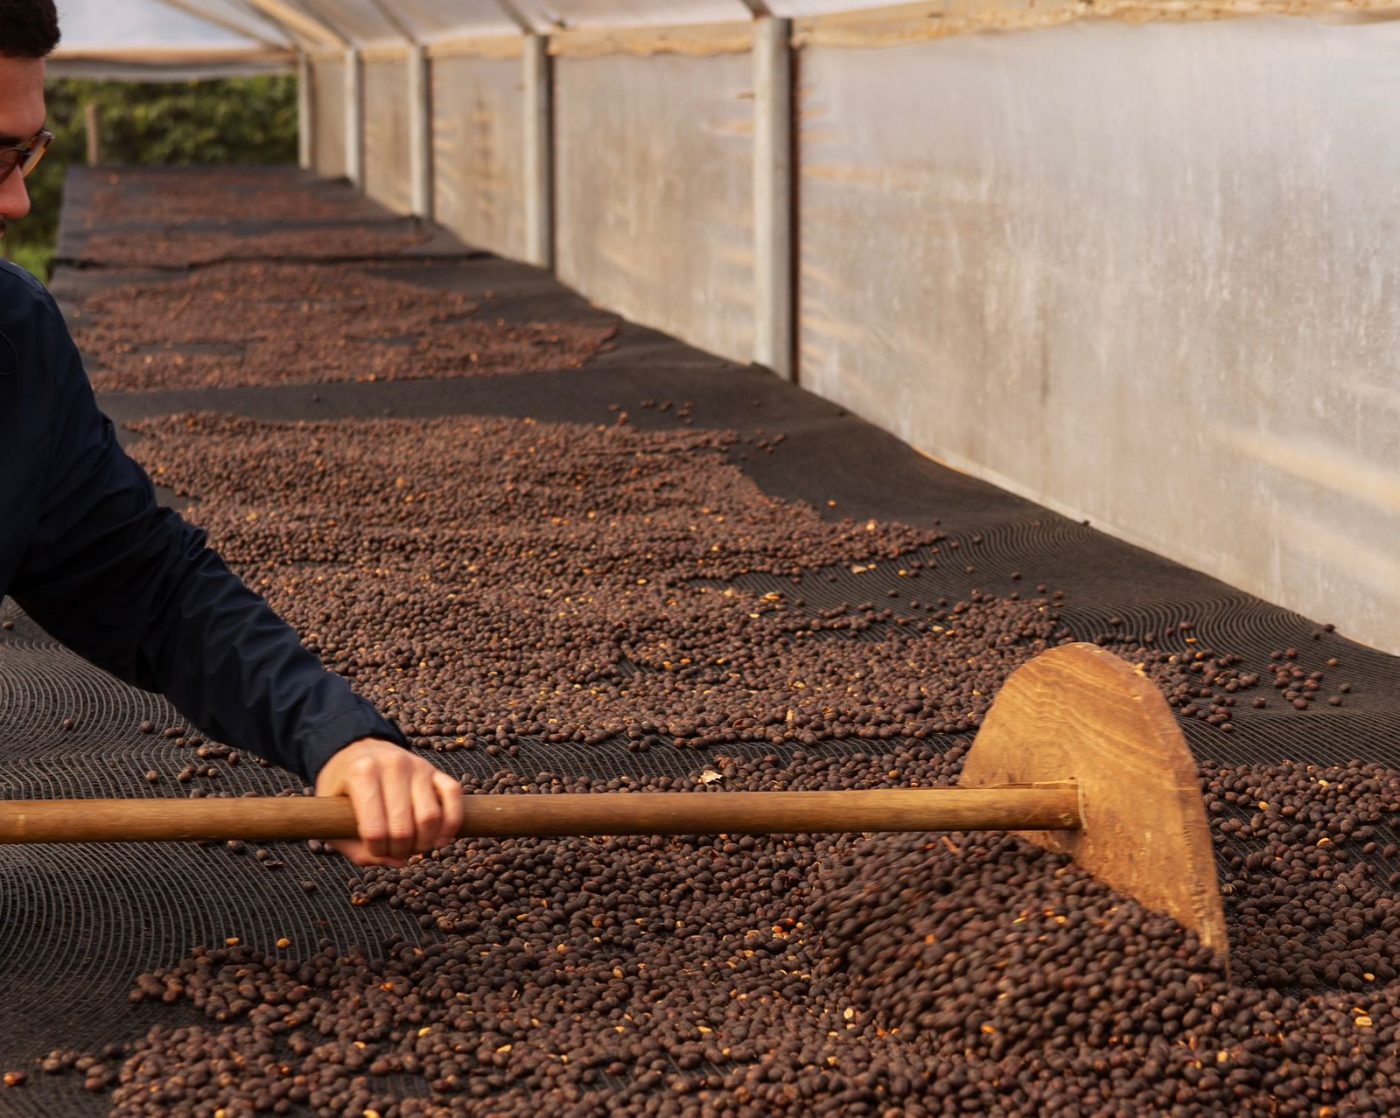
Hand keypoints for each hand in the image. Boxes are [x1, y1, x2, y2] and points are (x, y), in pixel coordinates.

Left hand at [314, 737, 463, 865]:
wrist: (359, 751)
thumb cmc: (343, 788)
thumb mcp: (330, 815)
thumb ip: (354, 847)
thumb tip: (396, 862)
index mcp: (361, 773)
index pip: (374, 829)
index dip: (376, 850)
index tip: (373, 850)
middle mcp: (392, 765)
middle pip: (404, 828)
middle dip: (401, 851)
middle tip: (395, 852)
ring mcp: (417, 765)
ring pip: (431, 817)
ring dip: (426, 842)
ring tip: (415, 847)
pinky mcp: (435, 770)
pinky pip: (453, 796)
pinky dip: (452, 822)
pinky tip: (441, 838)